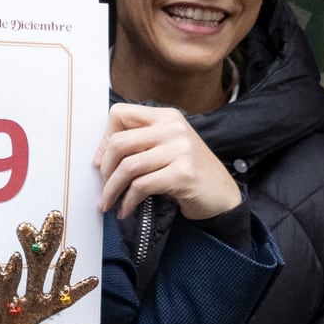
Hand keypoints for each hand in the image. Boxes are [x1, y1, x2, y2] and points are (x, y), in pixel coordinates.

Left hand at [93, 102, 242, 221]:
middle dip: (105, 170)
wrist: (222, 196)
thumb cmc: (190, 174)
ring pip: (127, 167)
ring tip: (109, 203)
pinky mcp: (182, 174)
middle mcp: (173, 128)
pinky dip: (128, 201)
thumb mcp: (167, 149)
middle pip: (119, 142)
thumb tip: (101, 157)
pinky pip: (141, 186)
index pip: (120, 113)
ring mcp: (180, 149)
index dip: (104, 139)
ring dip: (112, 190)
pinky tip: (126, 210)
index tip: (101, 162)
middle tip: (104, 187)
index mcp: (166, 116)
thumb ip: (141, 144)